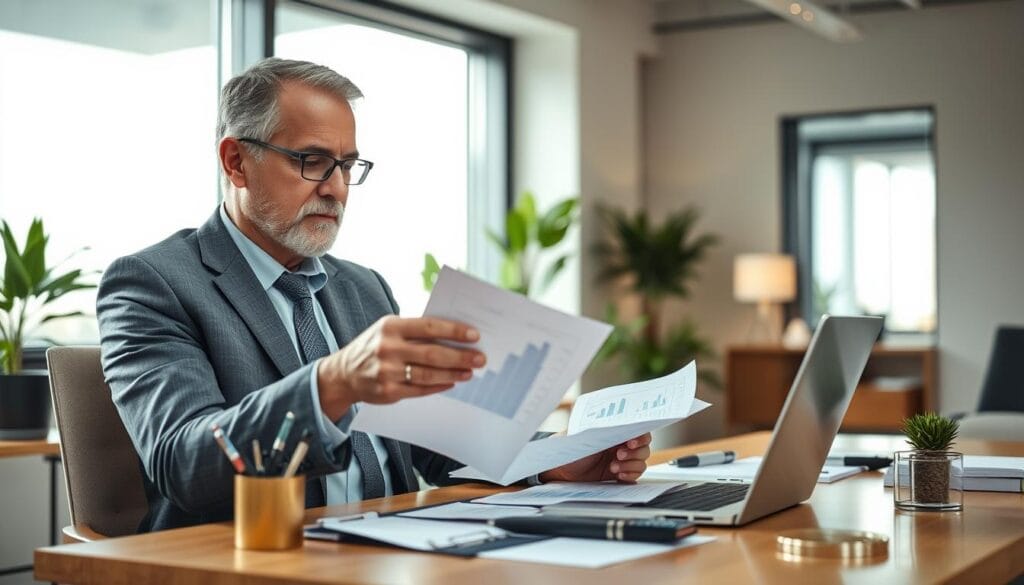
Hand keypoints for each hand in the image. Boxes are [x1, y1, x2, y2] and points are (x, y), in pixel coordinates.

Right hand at [316, 316, 485, 418]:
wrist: (343, 373)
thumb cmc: (374, 347)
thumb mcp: (388, 330)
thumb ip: (415, 331)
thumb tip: (453, 334)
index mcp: (390, 326)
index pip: (429, 327)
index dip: (454, 331)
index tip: (474, 335)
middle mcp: (388, 348)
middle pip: (432, 353)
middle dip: (460, 356)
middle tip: (480, 358)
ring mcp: (387, 371)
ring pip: (428, 374)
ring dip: (453, 373)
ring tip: (470, 372)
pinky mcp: (388, 391)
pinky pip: (420, 390)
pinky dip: (439, 387)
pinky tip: (452, 382)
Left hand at [538, 433, 652, 483]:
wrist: (561, 469)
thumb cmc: (570, 448)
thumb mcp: (584, 436)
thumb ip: (601, 430)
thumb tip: (615, 425)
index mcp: (614, 430)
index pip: (637, 429)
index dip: (640, 436)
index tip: (632, 442)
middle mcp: (621, 443)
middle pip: (643, 446)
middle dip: (635, 452)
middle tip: (619, 455)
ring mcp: (621, 459)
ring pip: (641, 461)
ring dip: (631, 464)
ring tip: (614, 467)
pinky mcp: (620, 473)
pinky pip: (635, 474)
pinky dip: (630, 475)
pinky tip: (619, 475)